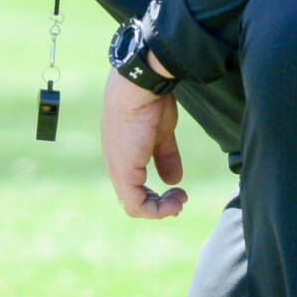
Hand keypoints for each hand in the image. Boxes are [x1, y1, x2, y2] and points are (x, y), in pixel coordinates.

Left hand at [101, 67, 185, 219]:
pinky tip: (174, 200)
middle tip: (180, 200)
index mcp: (123, 156)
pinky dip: (157, 210)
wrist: (140, 86)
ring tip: (179, 201)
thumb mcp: (161, 135)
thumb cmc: (150, 102)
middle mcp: (116, 165)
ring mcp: (118, 169)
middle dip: (160, 207)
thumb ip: (166, 157)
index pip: (133, 189)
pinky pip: (135, 204)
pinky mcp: (124, 171)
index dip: (155, 198)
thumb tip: (174, 180)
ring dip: (160, 210)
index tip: (178, 191)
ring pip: (133, 206)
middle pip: (132, 202)